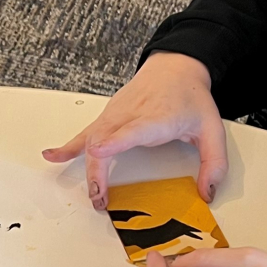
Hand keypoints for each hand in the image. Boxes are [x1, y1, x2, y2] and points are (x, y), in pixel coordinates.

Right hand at [42, 52, 227, 209]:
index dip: (115, 141)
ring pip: (91, 139)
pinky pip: (84, 133)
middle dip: (98, 171)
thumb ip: (214, 163)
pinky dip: (68, 147)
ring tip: (91, 193)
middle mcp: (131, 114)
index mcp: (157, 117)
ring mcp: (115, 114)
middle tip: (101, 198)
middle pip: (105, 140)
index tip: (99, 151)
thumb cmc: (190, 97)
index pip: (133, 129)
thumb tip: (206, 193)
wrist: (175, 67)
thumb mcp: (213, 129)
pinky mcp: (107, 116)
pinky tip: (52, 155)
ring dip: (87, 168)